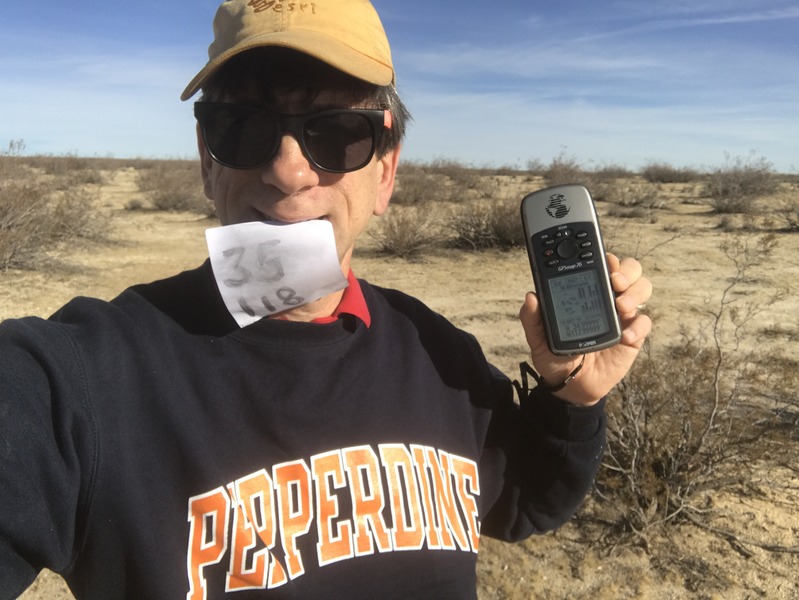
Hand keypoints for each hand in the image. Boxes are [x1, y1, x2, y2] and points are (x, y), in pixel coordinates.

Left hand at [518, 254, 652, 405]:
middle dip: (626, 270)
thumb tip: (531, 296)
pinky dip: (638, 326)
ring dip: (635, 292)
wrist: (571, 385)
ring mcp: (623, 315)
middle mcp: (608, 297)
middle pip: (629, 270)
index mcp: (586, 291)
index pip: (600, 266)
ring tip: (621, 305)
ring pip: (642, 289)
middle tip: (615, 280)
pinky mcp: (633, 335)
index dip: (605, 258)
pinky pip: (645, 322)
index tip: (603, 259)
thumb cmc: (556, 356)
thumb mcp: (539, 339)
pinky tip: (625, 337)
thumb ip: (533, 318)